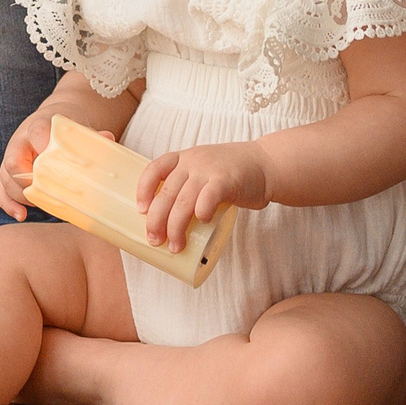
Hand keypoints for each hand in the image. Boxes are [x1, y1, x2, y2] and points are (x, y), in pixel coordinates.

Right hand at [0, 106, 82, 220]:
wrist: (50, 122)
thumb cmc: (66, 127)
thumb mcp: (79, 126)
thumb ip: (92, 135)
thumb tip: (107, 139)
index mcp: (39, 124)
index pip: (37, 131)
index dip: (42, 145)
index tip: (53, 159)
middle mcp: (20, 140)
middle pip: (13, 162)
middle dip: (28, 182)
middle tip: (47, 191)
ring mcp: (11, 157)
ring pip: (5, 179)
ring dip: (20, 196)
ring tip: (39, 205)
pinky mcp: (8, 172)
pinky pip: (1, 189)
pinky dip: (9, 204)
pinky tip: (21, 216)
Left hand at [136, 141, 268, 255]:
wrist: (265, 163)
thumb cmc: (230, 174)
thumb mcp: (203, 170)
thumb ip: (188, 187)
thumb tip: (168, 224)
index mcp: (183, 158)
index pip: (154, 169)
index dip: (143, 189)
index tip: (140, 211)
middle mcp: (192, 161)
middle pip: (166, 192)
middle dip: (156, 220)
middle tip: (154, 240)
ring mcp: (209, 170)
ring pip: (183, 200)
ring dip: (176, 227)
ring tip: (175, 246)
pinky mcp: (226, 180)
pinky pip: (208, 197)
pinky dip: (202, 211)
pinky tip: (202, 223)